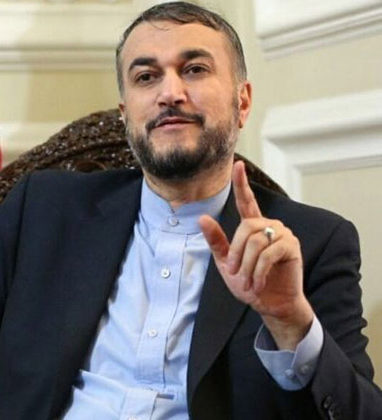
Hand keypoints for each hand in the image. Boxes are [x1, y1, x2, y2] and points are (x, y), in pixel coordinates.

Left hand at [199, 161, 313, 349]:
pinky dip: (259, 270)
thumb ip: (216, 241)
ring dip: (247, 265)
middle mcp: (269, 225)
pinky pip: (269, 253)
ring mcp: (282, 234)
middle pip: (245, 228)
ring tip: (248, 281)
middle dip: (236, 253)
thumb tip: (202, 218)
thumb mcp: (226, 263)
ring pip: (256, 241)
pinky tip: (259, 282)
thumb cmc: (249, 283)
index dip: (241, 183)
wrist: (270, 304)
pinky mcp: (292, 247)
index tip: (237, 165)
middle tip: (234, 273)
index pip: (246, 201)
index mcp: (252, 227)